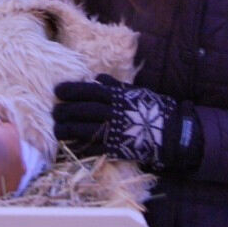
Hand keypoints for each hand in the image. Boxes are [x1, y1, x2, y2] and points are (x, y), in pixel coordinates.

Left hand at [52, 74, 201, 171]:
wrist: (172, 133)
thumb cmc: (153, 109)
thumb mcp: (135, 92)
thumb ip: (114, 86)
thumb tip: (97, 77)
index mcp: (118, 97)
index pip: (90, 91)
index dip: (72, 90)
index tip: (58, 90)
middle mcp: (113, 113)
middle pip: (83, 111)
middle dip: (65, 111)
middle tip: (54, 111)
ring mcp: (114, 132)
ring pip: (84, 130)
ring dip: (67, 130)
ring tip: (56, 129)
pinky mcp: (116, 149)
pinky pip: (93, 148)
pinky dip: (80, 148)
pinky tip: (70, 146)